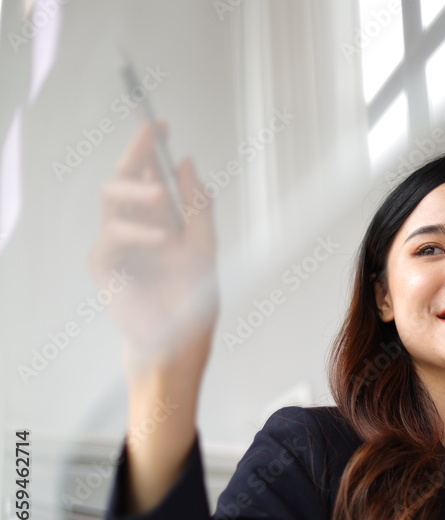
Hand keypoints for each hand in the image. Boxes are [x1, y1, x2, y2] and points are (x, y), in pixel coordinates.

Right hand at [90, 120, 219, 380]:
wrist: (181, 338)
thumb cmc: (192, 297)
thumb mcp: (205, 245)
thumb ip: (197, 204)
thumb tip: (186, 162)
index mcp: (160, 218)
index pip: (150, 174)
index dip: (151, 147)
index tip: (161, 123)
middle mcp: (136, 225)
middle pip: (125, 176)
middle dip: (136, 151)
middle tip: (151, 134)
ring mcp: (118, 243)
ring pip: (112, 197)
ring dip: (137, 189)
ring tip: (160, 193)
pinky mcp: (105, 264)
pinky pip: (114, 235)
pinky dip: (139, 233)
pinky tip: (162, 238)